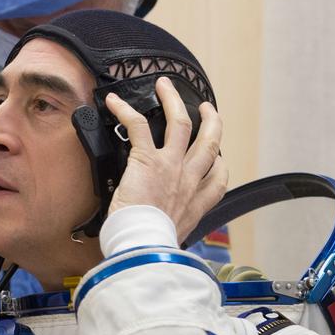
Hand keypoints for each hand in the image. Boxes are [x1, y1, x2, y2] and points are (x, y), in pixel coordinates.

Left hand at [102, 76, 227, 239]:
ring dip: (173, 100)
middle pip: (209, 141)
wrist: (143, 247)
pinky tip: (115, 102)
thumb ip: (172, 227)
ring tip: (166, 86)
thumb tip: (160, 229)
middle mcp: (189, 180)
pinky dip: (125, 111)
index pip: (218, 178)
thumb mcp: (172, 239)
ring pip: (181, 123)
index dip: (220, 163)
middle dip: (211, 121)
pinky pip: (139, 126)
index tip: (218, 157)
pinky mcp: (147, 159)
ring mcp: (171, 166)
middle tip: (205, 109)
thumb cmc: (151, 248)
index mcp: (197, 202)